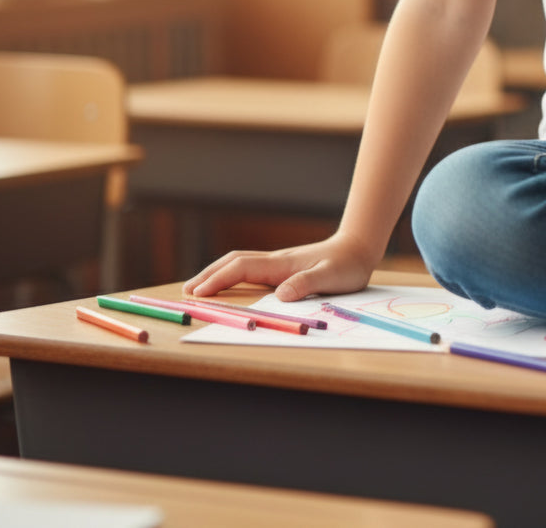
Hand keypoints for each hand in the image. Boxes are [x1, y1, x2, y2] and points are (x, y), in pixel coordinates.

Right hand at [182, 232, 377, 303]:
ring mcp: (278, 262)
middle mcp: (275, 260)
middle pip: (233, 262)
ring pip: (239, 263)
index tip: (197, 293)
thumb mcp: (331, 277)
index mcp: (281, 263)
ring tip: (198, 288)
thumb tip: (280, 295)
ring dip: (217, 273)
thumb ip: (306, 284)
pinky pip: (250, 269)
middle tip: (187, 292)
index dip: (218, 280)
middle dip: (208, 275)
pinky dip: (231, 275)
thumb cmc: (347, 265)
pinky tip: (229, 284)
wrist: (358, 248)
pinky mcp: (283, 267)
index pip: (241, 268)